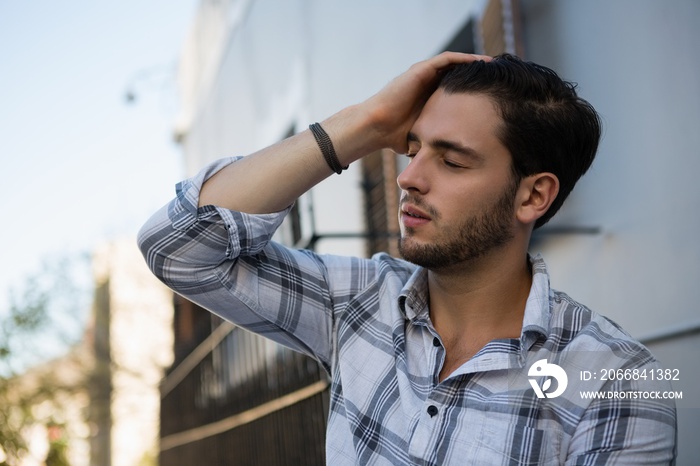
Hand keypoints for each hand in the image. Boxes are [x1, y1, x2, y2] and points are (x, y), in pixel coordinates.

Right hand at [360, 52, 490, 153]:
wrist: (376, 127)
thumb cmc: (394, 137)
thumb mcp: (423, 139)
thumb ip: (435, 142)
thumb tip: (449, 161)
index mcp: (430, 99)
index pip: (459, 91)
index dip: (476, 91)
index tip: (495, 96)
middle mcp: (428, 84)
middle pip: (460, 75)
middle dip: (480, 75)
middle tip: (502, 77)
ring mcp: (424, 75)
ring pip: (456, 64)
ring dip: (476, 63)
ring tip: (496, 65)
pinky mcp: (421, 70)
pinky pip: (447, 60)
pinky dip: (464, 59)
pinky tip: (481, 61)